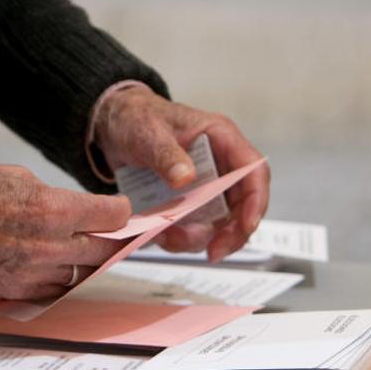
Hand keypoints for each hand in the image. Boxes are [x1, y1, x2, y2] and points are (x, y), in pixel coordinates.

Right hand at [0, 162, 130, 299]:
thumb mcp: (24, 180)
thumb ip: (58, 200)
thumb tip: (79, 214)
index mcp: (53, 210)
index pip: (112, 217)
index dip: (119, 212)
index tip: (118, 212)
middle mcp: (48, 245)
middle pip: (103, 250)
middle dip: (110, 240)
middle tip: (112, 235)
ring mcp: (33, 271)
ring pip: (82, 274)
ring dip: (86, 262)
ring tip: (84, 250)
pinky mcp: (17, 289)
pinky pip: (54, 290)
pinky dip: (60, 278)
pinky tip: (58, 265)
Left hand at [93, 85, 269, 261]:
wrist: (114, 126)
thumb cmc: (137, 118)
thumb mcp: (149, 132)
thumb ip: (167, 154)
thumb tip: (185, 178)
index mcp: (221, 139)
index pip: (254, 172)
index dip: (256, 201)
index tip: (246, 226)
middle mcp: (219, 165)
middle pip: (241, 206)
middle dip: (230, 233)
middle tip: (212, 252)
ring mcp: (205, 185)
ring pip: (217, 223)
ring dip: (198, 238)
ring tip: (168, 238)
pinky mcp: (188, 201)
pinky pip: (193, 227)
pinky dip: (179, 237)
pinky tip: (158, 234)